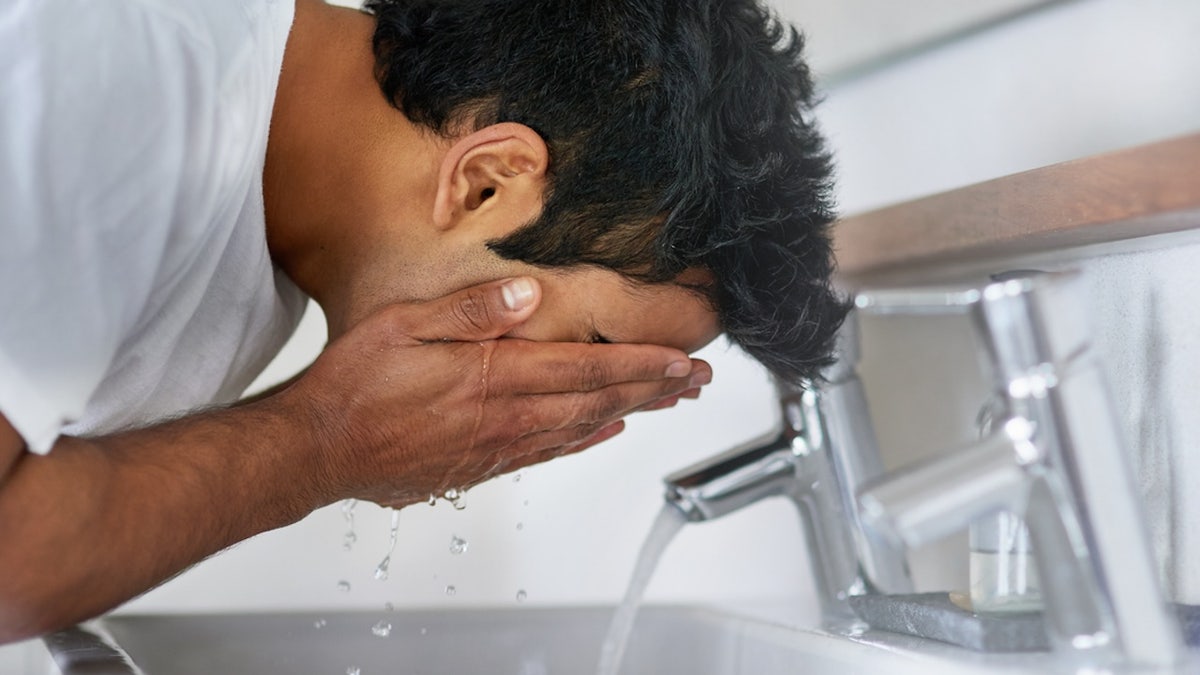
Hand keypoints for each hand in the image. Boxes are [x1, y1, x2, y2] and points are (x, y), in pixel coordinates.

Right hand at [273, 277, 710, 507]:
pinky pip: (550, 452)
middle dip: (654, 388)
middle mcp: (506, 416)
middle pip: (597, 399)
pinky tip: (606, 430)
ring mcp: (497, 445)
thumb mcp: (404, 326)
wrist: (319, 450)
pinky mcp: (482, 464)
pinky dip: (587, 439)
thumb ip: (471, 309)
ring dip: (631, 412)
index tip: (683, 361)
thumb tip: (532, 291)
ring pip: (582, 427)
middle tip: (697, 382)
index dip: (641, 365)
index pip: (587, 368)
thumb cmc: (354, 384)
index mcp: (494, 377)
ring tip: (669, 403)